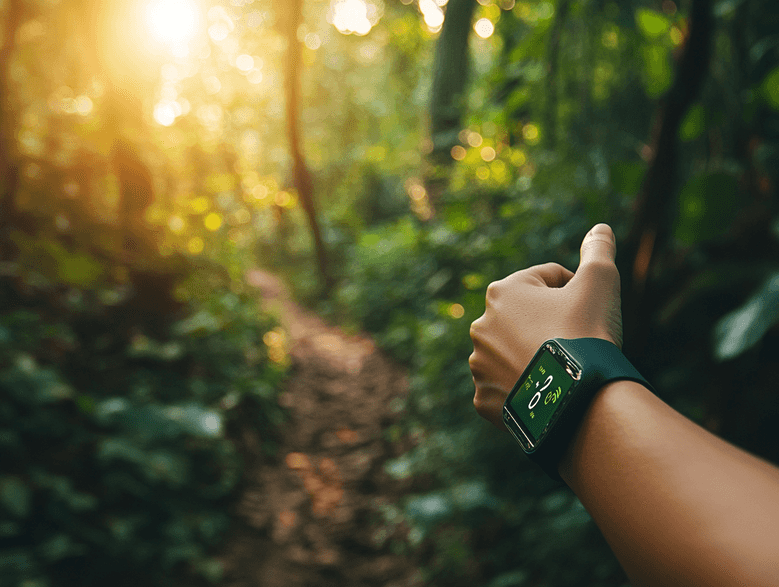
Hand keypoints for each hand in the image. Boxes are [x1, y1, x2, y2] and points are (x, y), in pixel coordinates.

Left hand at [469, 224, 622, 427]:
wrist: (580, 399)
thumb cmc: (588, 333)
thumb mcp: (600, 282)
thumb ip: (598, 251)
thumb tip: (600, 229)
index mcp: (502, 292)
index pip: (546, 280)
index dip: (575, 292)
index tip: (590, 312)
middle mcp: (480, 326)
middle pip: (526, 318)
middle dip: (550, 324)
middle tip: (577, 342)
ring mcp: (479, 365)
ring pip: (513, 353)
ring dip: (532, 356)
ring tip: (560, 370)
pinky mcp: (484, 399)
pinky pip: (505, 388)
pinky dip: (523, 388)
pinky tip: (544, 393)